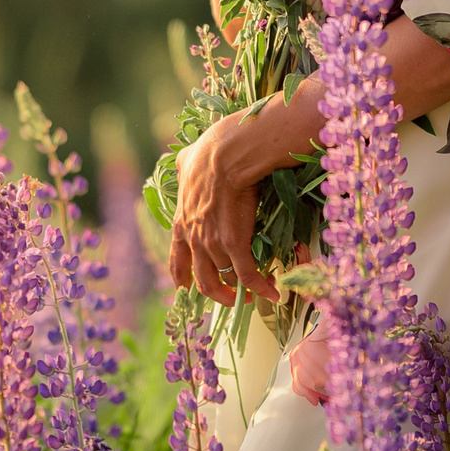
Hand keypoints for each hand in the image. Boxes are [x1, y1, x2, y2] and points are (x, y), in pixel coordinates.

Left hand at [166, 108, 279, 306]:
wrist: (228, 154)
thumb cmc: (210, 152)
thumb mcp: (186, 161)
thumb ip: (183, 168)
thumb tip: (183, 163)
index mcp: (181, 223)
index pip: (177, 262)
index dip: (183, 279)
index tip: (189, 289)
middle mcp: (193, 239)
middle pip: (202, 281)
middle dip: (219, 294)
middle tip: (233, 298)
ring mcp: (212, 244)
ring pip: (227, 277)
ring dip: (244, 287)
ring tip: (258, 289)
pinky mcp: (234, 244)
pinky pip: (248, 276)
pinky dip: (261, 287)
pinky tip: (272, 293)